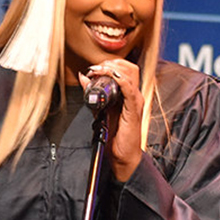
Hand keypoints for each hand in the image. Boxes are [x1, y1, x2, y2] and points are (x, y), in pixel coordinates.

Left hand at [79, 60, 143, 181]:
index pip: (124, 68)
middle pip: (129, 67)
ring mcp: (136, 101)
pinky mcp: (134, 109)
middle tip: (95, 69)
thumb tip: (83, 77)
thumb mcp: (99, 109)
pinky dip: (118, 79)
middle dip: (110, 63)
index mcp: (128, 94)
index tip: (94, 68)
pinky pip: (129, 88)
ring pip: (129, 73)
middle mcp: (135, 95)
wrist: (122, 156)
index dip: (110, 63)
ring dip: (112, 68)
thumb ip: (92, 94)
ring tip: (97, 72)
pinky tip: (108, 77)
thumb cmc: (114, 136)